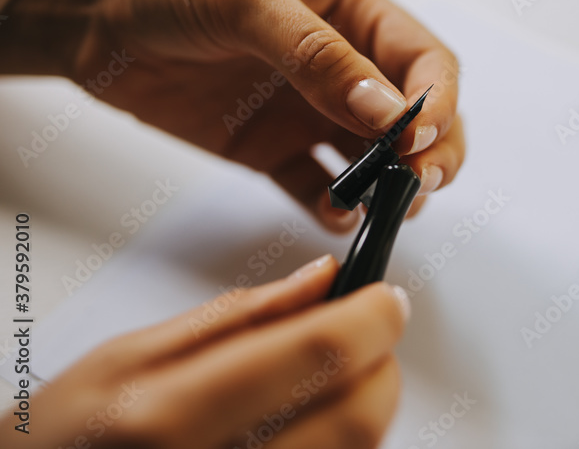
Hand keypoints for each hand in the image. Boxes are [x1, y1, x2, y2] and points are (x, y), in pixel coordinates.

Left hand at [0, 0, 465, 230]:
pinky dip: (335, 207)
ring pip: (378, 159)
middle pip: (418, 118)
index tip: (419, 138)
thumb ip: (319, 55)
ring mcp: (309, 110)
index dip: (437, 102)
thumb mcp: (246, 0)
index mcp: (354, 14)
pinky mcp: (272, 148)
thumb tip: (389, 111)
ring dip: (392, 187)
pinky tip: (332, 216)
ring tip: (384, 209)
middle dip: (431, 152)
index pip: (426, 63)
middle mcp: (343, 65)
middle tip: (420, 183)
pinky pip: (318, 186)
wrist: (88, 11)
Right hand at [0, 256, 409, 448]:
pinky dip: (342, 442)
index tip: (385, 296)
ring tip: (323, 379)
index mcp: (167, 416)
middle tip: (365, 335)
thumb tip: (322, 278)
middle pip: (360, 418)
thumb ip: (237, 316)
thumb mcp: (128, 356)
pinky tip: (308, 422)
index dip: (372, 316)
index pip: (317, 354)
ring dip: (364, 405)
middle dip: (381, 365)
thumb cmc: (62, 441)